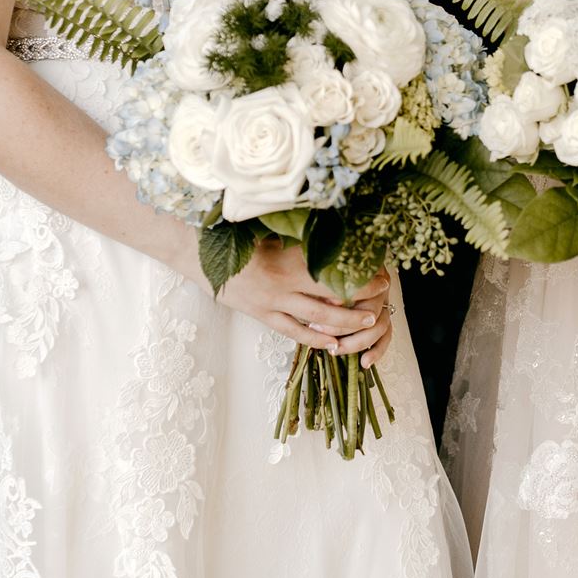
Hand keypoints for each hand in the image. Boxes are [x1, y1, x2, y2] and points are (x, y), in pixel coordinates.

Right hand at [218, 242, 394, 367]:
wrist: (197, 254)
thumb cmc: (235, 236)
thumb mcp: (270, 232)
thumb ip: (299, 238)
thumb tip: (333, 232)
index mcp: (287, 259)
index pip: (332, 271)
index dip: (358, 275)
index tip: (380, 273)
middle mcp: (282, 284)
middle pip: (329, 298)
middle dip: (357, 304)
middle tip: (379, 305)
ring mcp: (271, 303)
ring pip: (314, 320)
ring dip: (342, 325)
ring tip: (364, 326)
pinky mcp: (261, 315)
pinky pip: (292, 331)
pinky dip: (313, 339)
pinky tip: (332, 345)